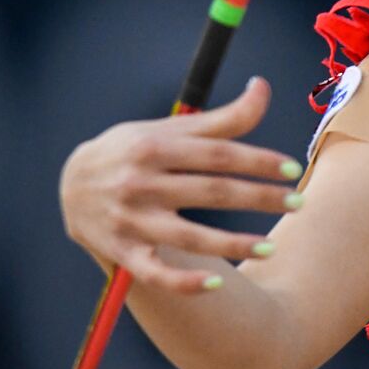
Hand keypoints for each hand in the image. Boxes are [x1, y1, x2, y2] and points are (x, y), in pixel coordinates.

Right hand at [59, 76, 303, 292]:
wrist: (70, 184)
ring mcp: (130, 221)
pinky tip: (218, 281)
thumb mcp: (168, 130)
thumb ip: (220, 118)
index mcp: (155, 148)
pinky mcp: (122, 252)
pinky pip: (156, 274)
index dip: (257, 160)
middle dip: (258, 198)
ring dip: (233, 244)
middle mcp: (141, 183)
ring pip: (189, 238)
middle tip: (297, 202)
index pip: (217, 154)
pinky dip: (185, 282)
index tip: (291, 168)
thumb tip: (262, 86)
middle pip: (211, 192)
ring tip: (272, 246)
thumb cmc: (134, 151)